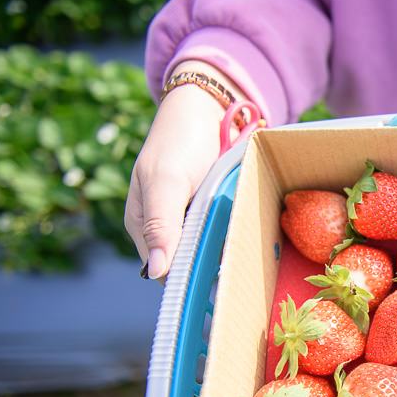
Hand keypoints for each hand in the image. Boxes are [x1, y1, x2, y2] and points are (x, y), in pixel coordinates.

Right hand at [125, 61, 237, 278]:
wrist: (207, 107)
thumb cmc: (179, 141)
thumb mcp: (166, 181)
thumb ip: (160, 224)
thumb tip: (155, 271)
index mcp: (144, 226)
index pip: (164, 271)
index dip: (186, 281)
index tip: (215, 288)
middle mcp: (168, 227)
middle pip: (189, 264)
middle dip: (211, 271)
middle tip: (238, 273)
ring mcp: (193, 220)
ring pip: (210, 251)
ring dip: (227, 255)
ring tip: (248, 259)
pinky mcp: (216, 211)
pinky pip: (226, 233)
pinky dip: (236, 236)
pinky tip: (252, 240)